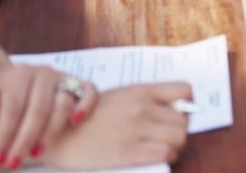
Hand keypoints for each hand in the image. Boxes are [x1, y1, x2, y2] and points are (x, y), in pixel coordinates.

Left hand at [0, 64, 97, 168]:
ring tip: (38, 154)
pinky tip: (76, 122)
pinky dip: (87, 105)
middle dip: (26, 139)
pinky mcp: (80, 84)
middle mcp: (43, 72)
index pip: (13, 107)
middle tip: (14, 163)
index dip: (5, 134)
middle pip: (39, 109)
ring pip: (64, 103)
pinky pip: (90, 91)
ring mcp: (63, 77)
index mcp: (17, 74)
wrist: (15, 88)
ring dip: (52, 131)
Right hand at [41, 83, 190, 168]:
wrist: (59, 134)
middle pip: (184, 120)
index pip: (184, 90)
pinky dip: (166, 156)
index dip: (186, 104)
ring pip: (179, 138)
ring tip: (161, 147)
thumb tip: (176, 108)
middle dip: (179, 130)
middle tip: (166, 136)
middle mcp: (141, 107)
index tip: (178, 113)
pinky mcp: (129, 151)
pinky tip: (153, 156)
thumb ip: (146, 99)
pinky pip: (166, 153)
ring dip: (174, 145)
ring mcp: (136, 129)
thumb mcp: (119, 97)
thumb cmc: (89, 117)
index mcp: (140, 90)